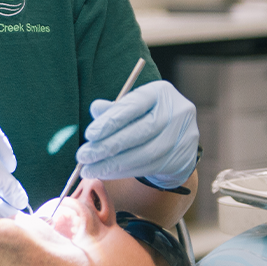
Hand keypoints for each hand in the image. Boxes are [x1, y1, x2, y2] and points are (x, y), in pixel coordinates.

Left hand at [76, 80, 198, 188]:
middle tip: (83, 156)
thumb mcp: (130, 107)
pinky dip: (123, 171)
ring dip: (112, 164)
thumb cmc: (144, 117)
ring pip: (144, 154)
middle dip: (108, 146)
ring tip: (89, 169)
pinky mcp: (182, 158)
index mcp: (160, 92)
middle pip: (140, 132)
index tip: (89, 135)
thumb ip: (113, 109)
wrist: (177, 137)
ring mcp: (183, 136)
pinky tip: (105, 173)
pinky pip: (148, 167)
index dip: (111, 121)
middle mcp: (176, 112)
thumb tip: (95, 108)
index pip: (134, 105)